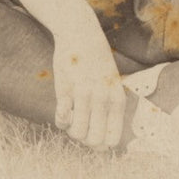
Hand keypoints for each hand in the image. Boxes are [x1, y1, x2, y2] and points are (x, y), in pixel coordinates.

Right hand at [50, 28, 125, 150]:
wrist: (81, 34)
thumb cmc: (97, 63)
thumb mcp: (112, 85)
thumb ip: (110, 110)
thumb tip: (102, 144)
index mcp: (117, 100)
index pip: (113, 139)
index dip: (102, 144)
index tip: (95, 135)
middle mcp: (103, 99)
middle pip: (94, 140)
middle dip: (86, 140)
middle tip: (82, 128)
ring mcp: (84, 95)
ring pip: (77, 133)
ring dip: (72, 131)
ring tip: (72, 119)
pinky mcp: (65, 90)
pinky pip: (62, 119)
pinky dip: (61, 121)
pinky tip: (64, 110)